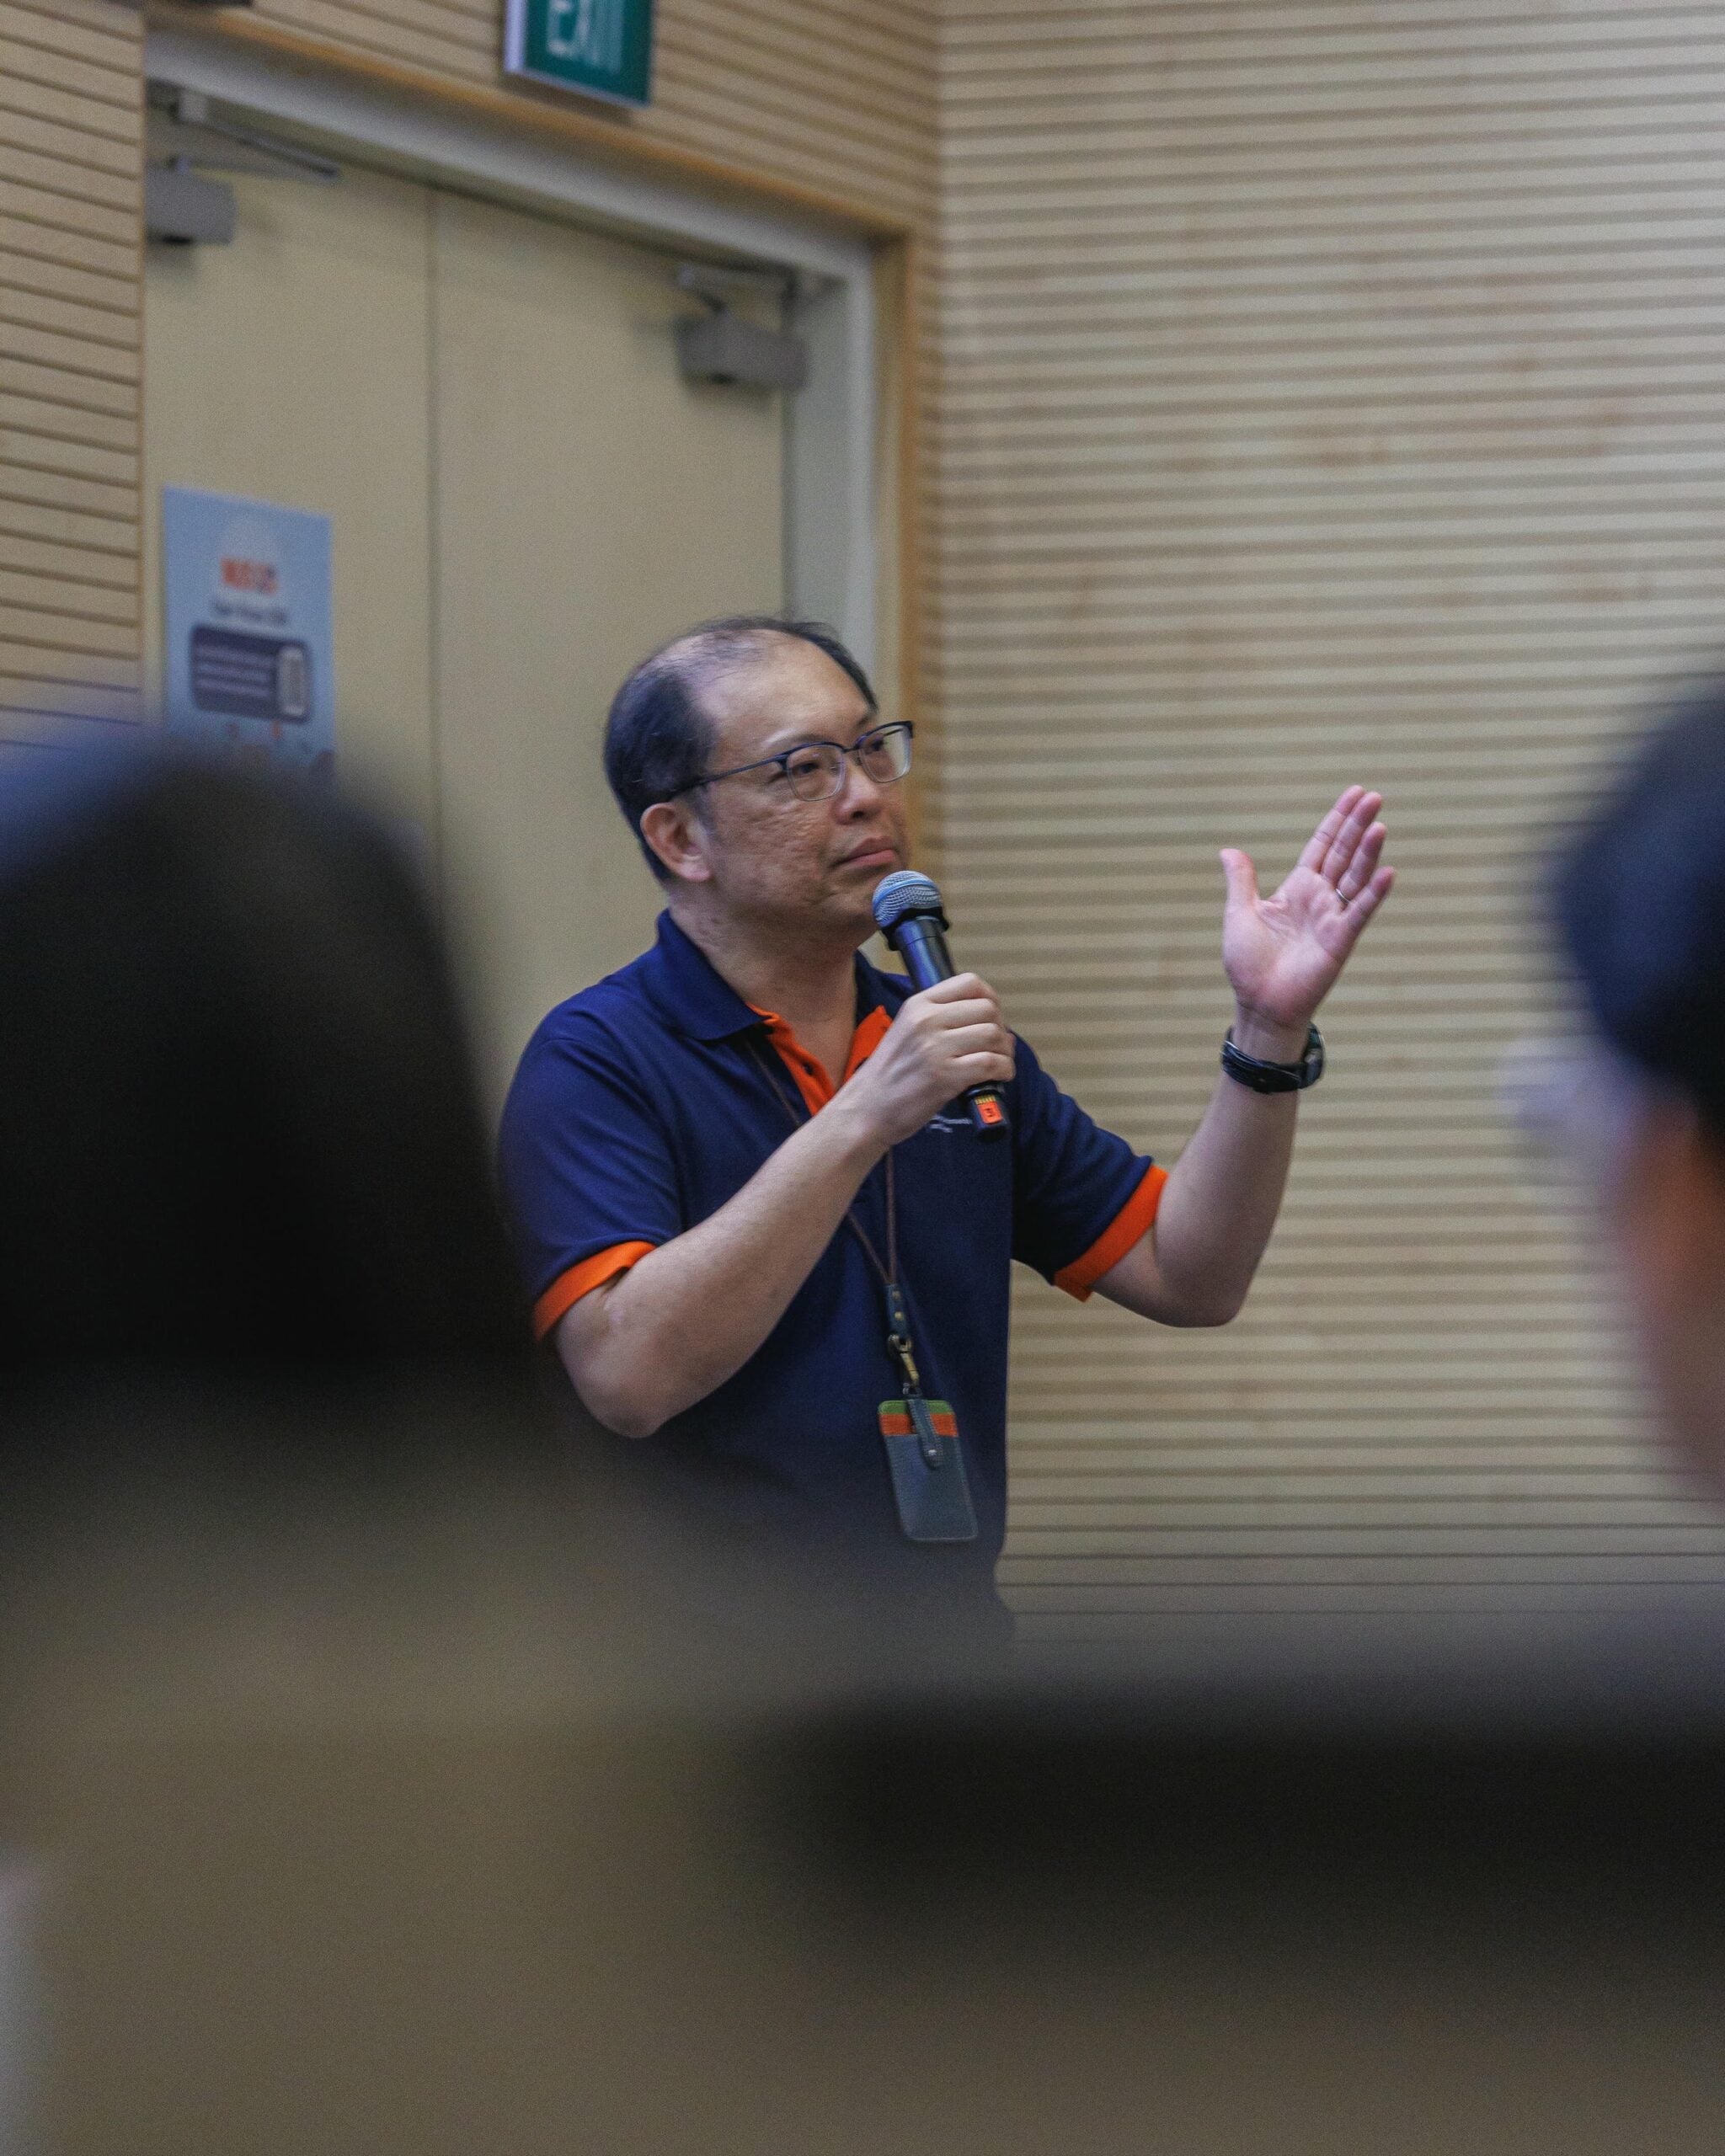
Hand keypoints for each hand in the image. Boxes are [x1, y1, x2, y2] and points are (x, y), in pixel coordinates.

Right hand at [838, 973, 1014, 1148]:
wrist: (865, 1109)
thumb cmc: (888, 1076)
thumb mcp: (906, 1030)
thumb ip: (938, 1019)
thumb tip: (987, 1020)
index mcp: (917, 1005)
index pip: (970, 983)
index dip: (991, 999)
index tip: (992, 1017)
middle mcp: (926, 1021)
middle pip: (988, 1010)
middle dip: (1001, 1028)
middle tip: (998, 1046)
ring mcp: (935, 1048)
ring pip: (993, 1035)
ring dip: (1005, 1051)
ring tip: (999, 1063)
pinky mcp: (945, 1076)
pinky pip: (991, 1064)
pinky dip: (1004, 1070)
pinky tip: (999, 1077)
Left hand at [1219, 786, 1394, 1049]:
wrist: (1259, 1004)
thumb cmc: (1249, 964)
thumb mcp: (1240, 914)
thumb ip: (1241, 881)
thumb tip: (1229, 850)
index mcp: (1298, 888)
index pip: (1323, 846)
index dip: (1337, 820)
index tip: (1355, 793)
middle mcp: (1320, 898)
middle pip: (1344, 854)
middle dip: (1357, 825)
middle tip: (1375, 797)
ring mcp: (1332, 918)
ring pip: (1355, 877)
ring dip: (1368, 852)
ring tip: (1379, 825)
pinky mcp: (1340, 940)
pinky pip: (1359, 912)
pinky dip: (1373, 893)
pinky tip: (1387, 871)